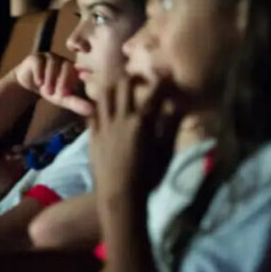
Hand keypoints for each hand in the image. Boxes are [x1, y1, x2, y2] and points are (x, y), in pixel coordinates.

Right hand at [13, 52, 93, 116]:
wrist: (29, 84)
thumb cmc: (51, 89)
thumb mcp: (63, 98)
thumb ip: (77, 103)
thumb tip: (91, 111)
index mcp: (72, 68)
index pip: (81, 65)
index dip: (84, 59)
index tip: (86, 67)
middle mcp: (62, 60)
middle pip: (66, 66)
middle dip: (64, 80)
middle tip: (61, 94)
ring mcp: (48, 57)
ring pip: (52, 63)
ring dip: (50, 78)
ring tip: (46, 92)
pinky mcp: (35, 58)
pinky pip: (38, 62)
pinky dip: (39, 73)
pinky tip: (38, 82)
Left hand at [88, 77, 179, 204]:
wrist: (118, 197)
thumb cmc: (148, 178)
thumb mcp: (165, 152)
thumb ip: (171, 126)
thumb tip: (178, 105)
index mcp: (141, 122)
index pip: (154, 93)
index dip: (162, 81)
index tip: (167, 74)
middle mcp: (120, 119)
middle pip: (123, 85)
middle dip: (133, 78)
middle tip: (141, 79)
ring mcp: (103, 127)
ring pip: (103, 95)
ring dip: (113, 88)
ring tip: (120, 90)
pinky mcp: (92, 136)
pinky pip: (93, 113)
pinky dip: (100, 107)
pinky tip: (106, 110)